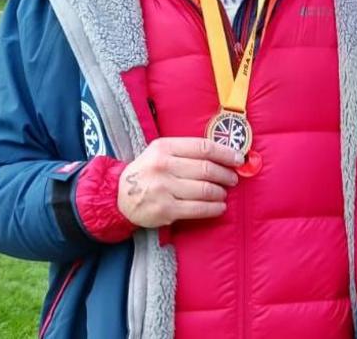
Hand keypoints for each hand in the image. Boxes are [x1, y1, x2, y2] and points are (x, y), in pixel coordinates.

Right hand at [117, 137, 242, 227]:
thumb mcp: (159, 153)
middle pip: (207, 169)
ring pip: (205, 189)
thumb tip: (223, 154)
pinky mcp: (166, 209)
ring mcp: (164, 189)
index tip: (238, 158)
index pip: (203, 147)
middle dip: (226, 174)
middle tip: (233, 179)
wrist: (118, 197)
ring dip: (220, 192)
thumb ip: (186, 151)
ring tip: (224, 193)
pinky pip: (198, 208)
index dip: (226, 153)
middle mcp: (164, 166)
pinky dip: (214, 208)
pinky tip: (220, 207)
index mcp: (164, 147)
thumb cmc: (146, 172)